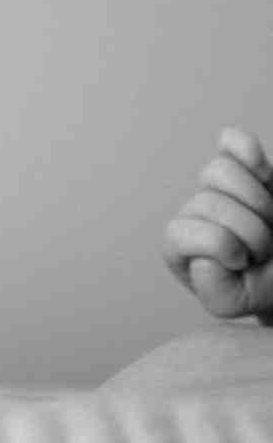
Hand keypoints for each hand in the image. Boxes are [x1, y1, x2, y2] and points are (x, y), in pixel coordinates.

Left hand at [163, 126, 272, 323]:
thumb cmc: (262, 284)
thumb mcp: (234, 301)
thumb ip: (213, 289)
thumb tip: (204, 253)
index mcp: (178, 248)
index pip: (179, 232)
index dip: (220, 245)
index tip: (243, 263)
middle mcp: (192, 213)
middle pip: (208, 202)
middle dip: (250, 229)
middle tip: (264, 250)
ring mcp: (218, 187)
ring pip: (219, 171)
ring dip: (257, 200)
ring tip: (269, 222)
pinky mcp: (245, 167)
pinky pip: (233, 141)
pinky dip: (248, 152)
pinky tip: (264, 175)